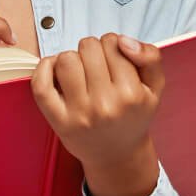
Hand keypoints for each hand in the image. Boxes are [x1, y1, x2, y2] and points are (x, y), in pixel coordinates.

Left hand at [30, 32, 164, 170]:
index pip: (113, 42)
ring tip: (79, 71)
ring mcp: (80, 113)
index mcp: (131, 94)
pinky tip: (55, 69)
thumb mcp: (155, 87)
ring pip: (66, 60)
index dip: (112, 44)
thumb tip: (123, 40)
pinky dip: (44, 68)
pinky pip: (41, 84)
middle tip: (97, 66)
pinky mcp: (58, 121)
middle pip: (89, 47)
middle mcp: (105, 104)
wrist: (117, 155)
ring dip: (71, 58)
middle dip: (92, 50)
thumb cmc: (133, 116)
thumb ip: (150, 57)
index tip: (114, 59)